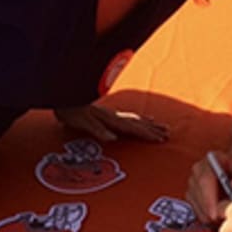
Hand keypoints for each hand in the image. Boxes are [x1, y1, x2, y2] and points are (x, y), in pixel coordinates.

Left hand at [53, 104, 168, 142]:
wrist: (63, 92)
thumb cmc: (70, 110)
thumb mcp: (82, 122)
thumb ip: (98, 130)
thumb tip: (112, 138)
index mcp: (110, 119)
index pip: (133, 128)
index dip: (147, 134)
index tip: (161, 139)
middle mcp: (114, 115)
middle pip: (138, 122)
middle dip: (153, 129)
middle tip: (168, 134)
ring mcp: (111, 112)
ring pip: (135, 118)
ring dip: (149, 124)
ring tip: (162, 126)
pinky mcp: (107, 112)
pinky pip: (129, 116)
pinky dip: (139, 118)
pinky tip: (144, 118)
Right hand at [185, 150, 231, 222]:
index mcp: (210, 161)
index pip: (204, 180)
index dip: (209, 199)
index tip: (217, 214)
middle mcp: (197, 173)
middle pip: (198, 197)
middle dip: (211, 212)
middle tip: (229, 221)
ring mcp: (193, 188)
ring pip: (197, 209)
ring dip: (212, 218)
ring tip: (229, 218)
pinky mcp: (194, 201)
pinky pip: (198, 216)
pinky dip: (210, 222)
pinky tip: (223, 219)